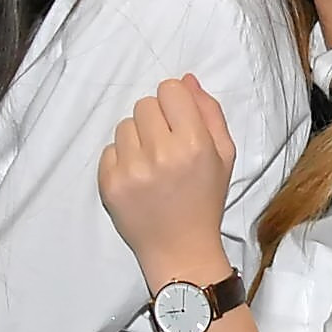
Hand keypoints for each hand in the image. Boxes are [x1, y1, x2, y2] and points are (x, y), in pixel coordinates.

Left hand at [98, 76, 235, 281]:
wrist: (180, 250)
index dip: (174, 103)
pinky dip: (121, 160)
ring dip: (137, 139)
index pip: (170, 90)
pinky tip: (137, 179)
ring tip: (151, 164)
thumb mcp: (224, 155)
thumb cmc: (205, 201)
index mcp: (194, 143)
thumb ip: (209, 113)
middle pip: (144, 104)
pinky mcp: (110, 184)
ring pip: (124, 125)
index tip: (178, 122)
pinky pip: (108, 150)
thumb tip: (186, 81)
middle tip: (165, 147)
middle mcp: (161, 153)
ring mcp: (132, 170)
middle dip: (155, 120)